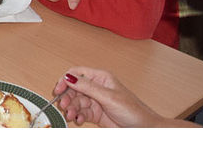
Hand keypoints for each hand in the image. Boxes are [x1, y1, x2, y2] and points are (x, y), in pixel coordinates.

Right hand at [52, 67, 180, 127]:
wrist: (144, 129)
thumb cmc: (133, 110)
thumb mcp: (109, 97)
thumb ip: (87, 87)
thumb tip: (69, 77)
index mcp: (100, 78)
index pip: (76, 74)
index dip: (65, 80)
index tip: (58, 90)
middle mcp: (96, 88)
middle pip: (73, 89)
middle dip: (67, 98)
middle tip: (64, 107)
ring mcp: (95, 101)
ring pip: (76, 102)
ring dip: (71, 109)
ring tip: (71, 116)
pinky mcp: (96, 114)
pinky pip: (81, 113)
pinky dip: (78, 116)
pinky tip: (79, 120)